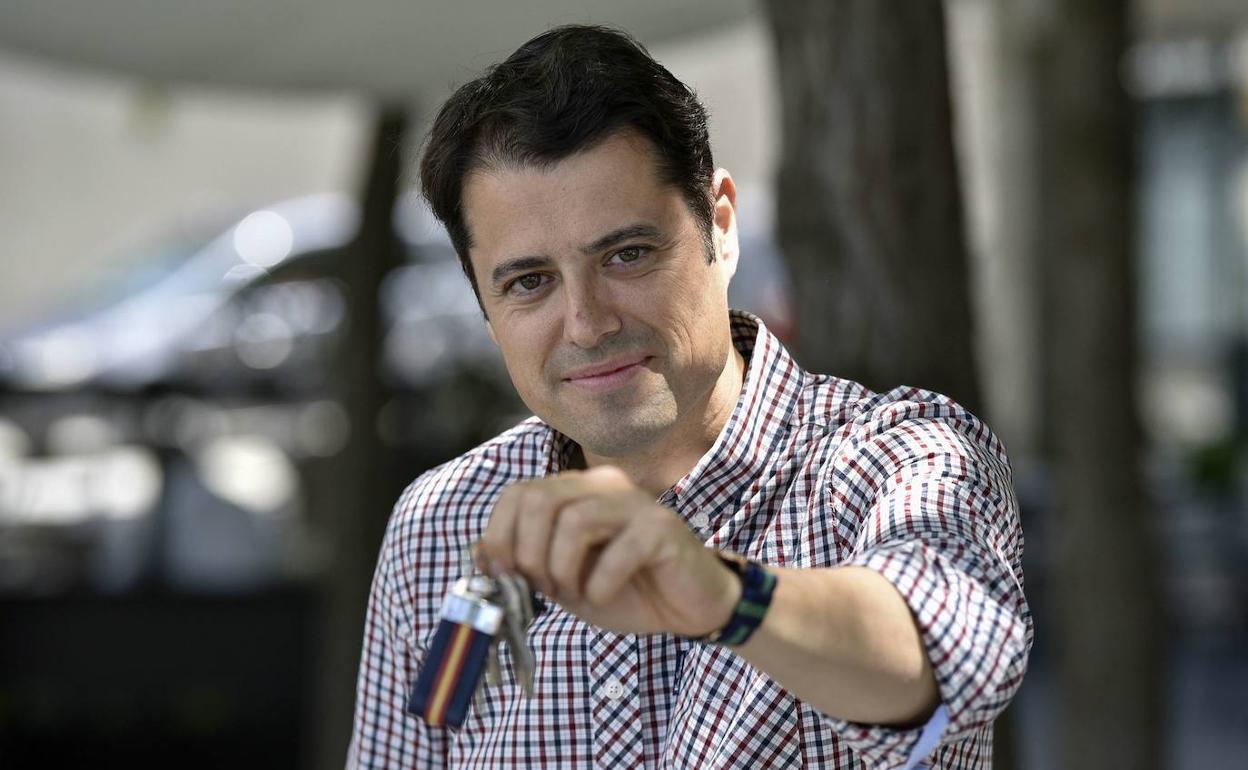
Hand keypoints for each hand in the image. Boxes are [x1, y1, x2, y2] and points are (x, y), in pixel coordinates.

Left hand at [474, 465, 739, 636]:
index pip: (518, 493)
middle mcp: (603, 486)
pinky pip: (618, 550)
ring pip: (573, 520)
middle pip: (539, 500)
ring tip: (575, 593)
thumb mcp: (563, 580)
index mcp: (576, 491)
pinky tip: (604, 597)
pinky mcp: (662, 529)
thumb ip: (524, 563)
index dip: (499, 535)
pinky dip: (600, 583)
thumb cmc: (625, 589)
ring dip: (562, 569)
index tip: (503, 575)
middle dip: (528, 554)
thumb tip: (477, 554)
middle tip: (543, 588)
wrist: (687, 607)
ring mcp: (635, 503)